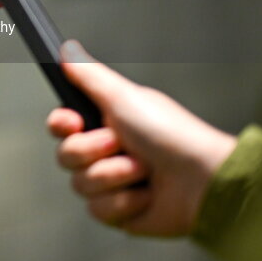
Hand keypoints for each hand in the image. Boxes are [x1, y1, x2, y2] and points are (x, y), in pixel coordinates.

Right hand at [47, 41, 236, 236]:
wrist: (201, 180)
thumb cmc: (170, 134)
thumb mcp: (124, 96)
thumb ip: (88, 74)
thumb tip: (66, 49)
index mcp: (104, 121)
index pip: (60, 124)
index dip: (61, 125)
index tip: (75, 122)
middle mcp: (104, 152)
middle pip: (66, 156)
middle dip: (93, 151)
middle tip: (121, 143)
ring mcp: (111, 183)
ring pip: (81, 185)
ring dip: (114, 176)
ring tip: (144, 171)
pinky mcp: (119, 211)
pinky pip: (98, 210)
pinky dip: (124, 201)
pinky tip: (146, 195)